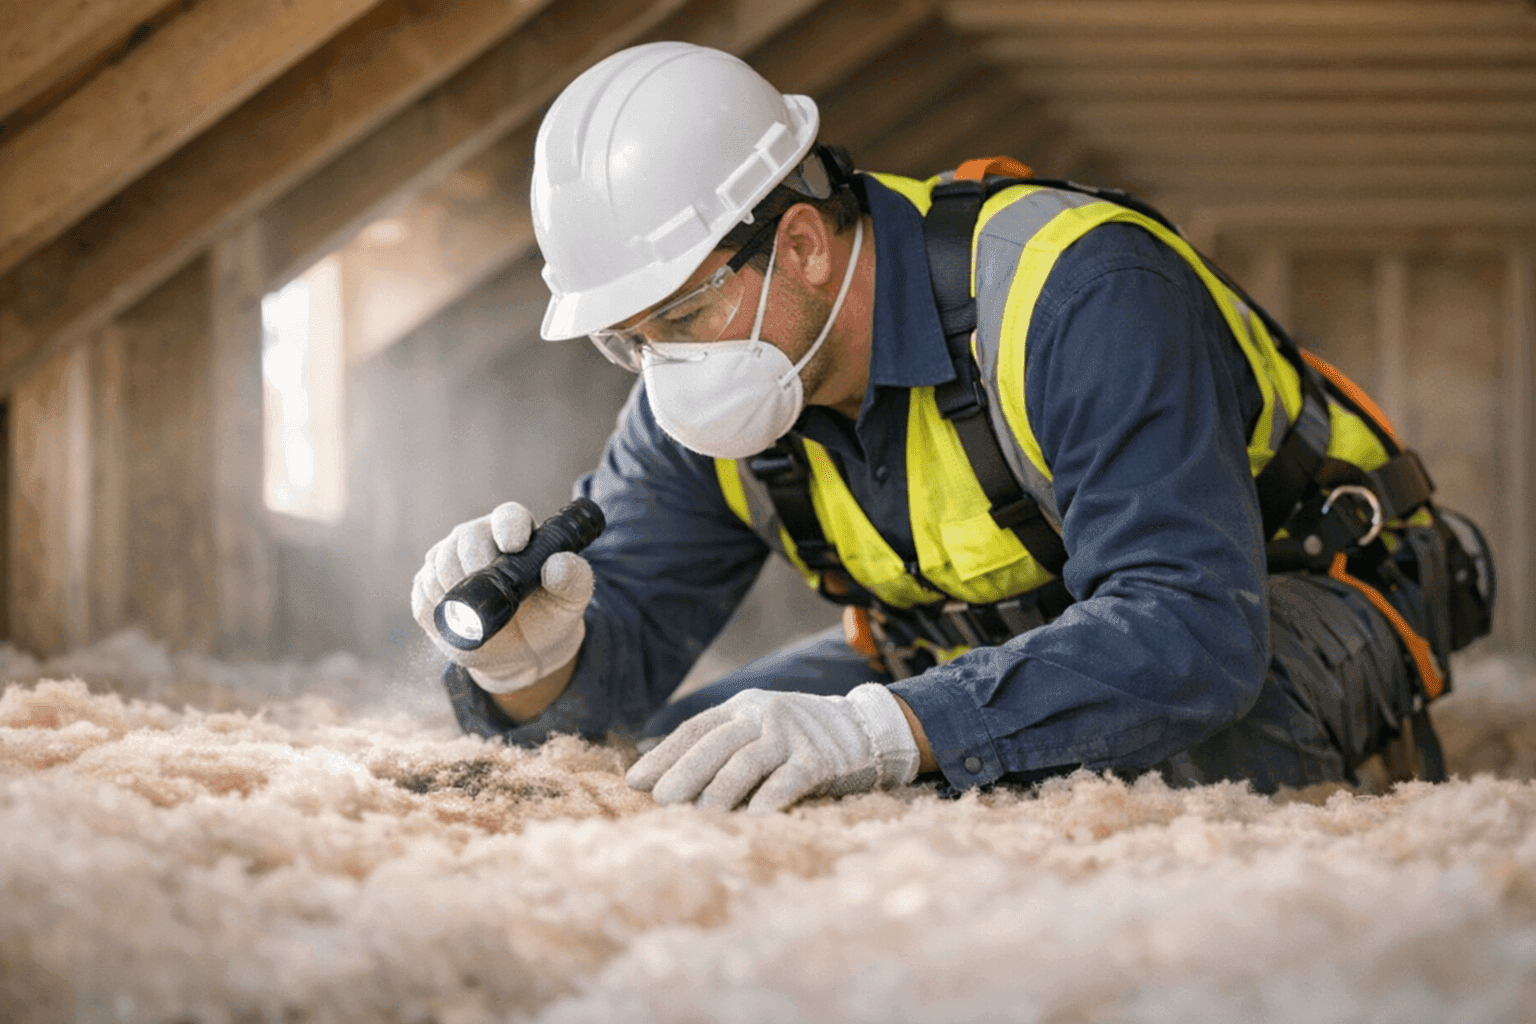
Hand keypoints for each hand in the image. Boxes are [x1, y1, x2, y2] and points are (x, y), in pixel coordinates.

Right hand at [410, 502, 593, 692]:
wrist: (522, 652)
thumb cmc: (549, 616)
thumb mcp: (572, 601)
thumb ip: (574, 579)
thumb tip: (558, 564)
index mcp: (517, 531)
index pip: (508, 517)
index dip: (508, 528)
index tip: (513, 547)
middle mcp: (478, 537)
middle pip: (465, 539)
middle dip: (476, 567)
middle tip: (493, 595)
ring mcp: (448, 558)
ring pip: (439, 563)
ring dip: (456, 590)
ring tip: (479, 612)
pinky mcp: (427, 585)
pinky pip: (423, 593)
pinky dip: (438, 609)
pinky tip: (458, 619)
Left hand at [626, 684, 919, 813]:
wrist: (866, 728)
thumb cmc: (798, 740)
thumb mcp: (758, 732)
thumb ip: (721, 749)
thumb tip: (662, 784)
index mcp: (741, 707)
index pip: (695, 729)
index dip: (664, 754)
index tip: (635, 782)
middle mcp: (762, 714)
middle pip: (717, 743)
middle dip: (686, 772)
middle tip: (662, 802)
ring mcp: (792, 734)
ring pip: (748, 761)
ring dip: (722, 791)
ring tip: (700, 816)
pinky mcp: (820, 757)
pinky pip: (791, 778)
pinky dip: (772, 797)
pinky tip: (755, 818)